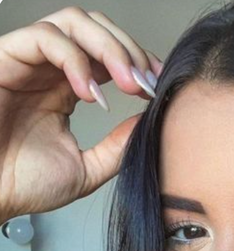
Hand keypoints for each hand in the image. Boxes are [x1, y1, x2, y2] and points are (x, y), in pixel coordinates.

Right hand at [0, 6, 161, 221]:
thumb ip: (116, 147)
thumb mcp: (86, 169)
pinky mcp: (5, 59)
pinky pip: (44, 37)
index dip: (137, 61)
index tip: (158, 85)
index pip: (107, 55)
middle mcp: (49, 70)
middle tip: (146, 82)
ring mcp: (28, 62)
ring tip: (127, 83)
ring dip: (109, 48)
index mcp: (66, 89)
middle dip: (129, 49)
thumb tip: (148, 124)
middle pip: (95, 28)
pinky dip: (74, 58)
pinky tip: (90, 93)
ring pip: (73, 22)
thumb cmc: (23, 184)